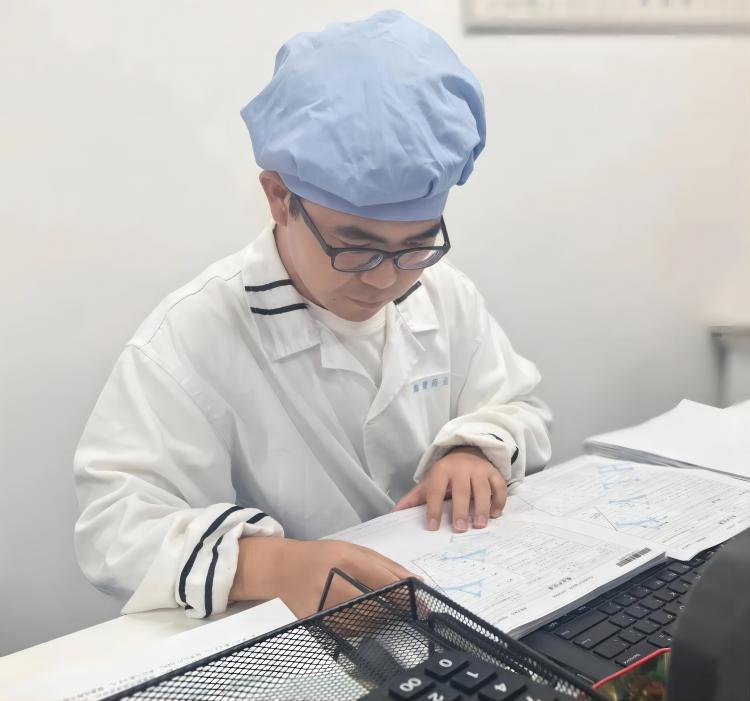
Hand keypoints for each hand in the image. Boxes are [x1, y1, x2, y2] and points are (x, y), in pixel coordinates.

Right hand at [230, 537, 415, 617]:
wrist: (283, 569)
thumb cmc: (323, 556)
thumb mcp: (353, 550)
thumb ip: (385, 565)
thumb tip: (415, 582)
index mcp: (343, 559)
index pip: (381, 579)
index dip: (405, 593)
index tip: (421, 603)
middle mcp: (332, 583)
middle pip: (374, 605)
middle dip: (394, 609)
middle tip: (405, 608)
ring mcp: (322, 605)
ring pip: (364, 622)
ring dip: (380, 619)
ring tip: (380, 607)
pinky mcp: (316, 622)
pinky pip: (350, 631)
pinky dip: (363, 626)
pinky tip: (362, 614)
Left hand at [392, 446, 506, 531]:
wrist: (466, 451)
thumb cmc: (445, 475)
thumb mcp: (428, 483)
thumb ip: (413, 499)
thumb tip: (393, 515)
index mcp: (441, 471)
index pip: (436, 490)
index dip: (433, 508)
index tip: (432, 527)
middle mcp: (460, 468)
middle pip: (461, 490)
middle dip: (460, 510)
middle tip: (459, 529)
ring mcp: (479, 469)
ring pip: (482, 488)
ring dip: (481, 507)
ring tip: (479, 525)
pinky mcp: (493, 472)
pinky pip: (499, 486)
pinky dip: (499, 500)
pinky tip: (495, 514)